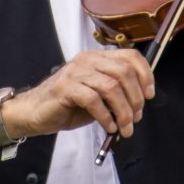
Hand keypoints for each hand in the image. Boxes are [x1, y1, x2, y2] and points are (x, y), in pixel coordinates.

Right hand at [8, 49, 154, 138]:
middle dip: (136, 98)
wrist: (34, 113)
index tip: (150, 95)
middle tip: (136, 118)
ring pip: (111, 87)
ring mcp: (75, 72)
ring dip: (123, 111)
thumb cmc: (67, 106)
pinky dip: (105, 116)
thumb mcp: (97, 97)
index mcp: (97, 58)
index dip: (145, 74)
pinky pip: (93, 100)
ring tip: (124, 127)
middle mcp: (87, 60)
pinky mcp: (65, 87)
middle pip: (123, 72)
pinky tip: (108, 126)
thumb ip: (116, 95)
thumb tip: (139, 106)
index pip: (130, 56)